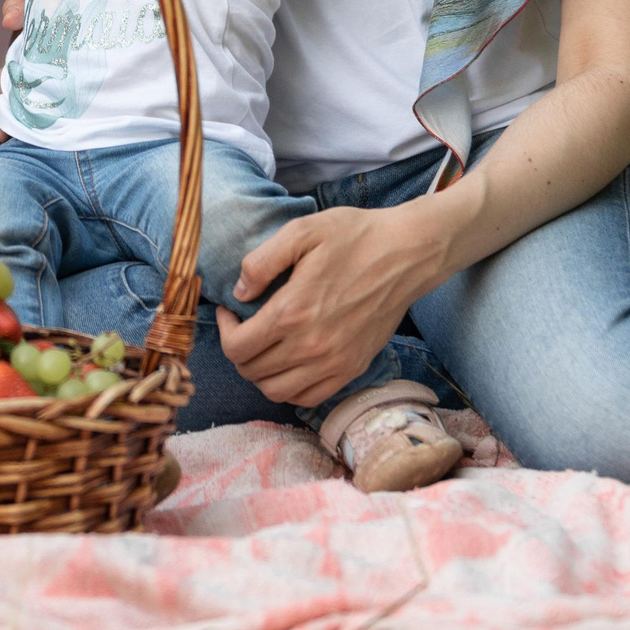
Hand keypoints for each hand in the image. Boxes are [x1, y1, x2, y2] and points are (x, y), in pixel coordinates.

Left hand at [216, 203, 441, 407]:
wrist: (406, 254)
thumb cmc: (353, 237)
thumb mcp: (301, 231)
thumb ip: (260, 262)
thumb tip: (239, 293)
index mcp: (292, 312)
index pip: (237, 347)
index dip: (224, 329)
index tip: (230, 310)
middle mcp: (311, 346)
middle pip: (251, 372)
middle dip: (238, 349)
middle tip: (245, 326)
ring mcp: (334, 363)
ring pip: (276, 392)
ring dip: (260, 372)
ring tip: (264, 345)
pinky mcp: (352, 369)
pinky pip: (308, 397)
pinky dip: (290, 387)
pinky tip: (289, 362)